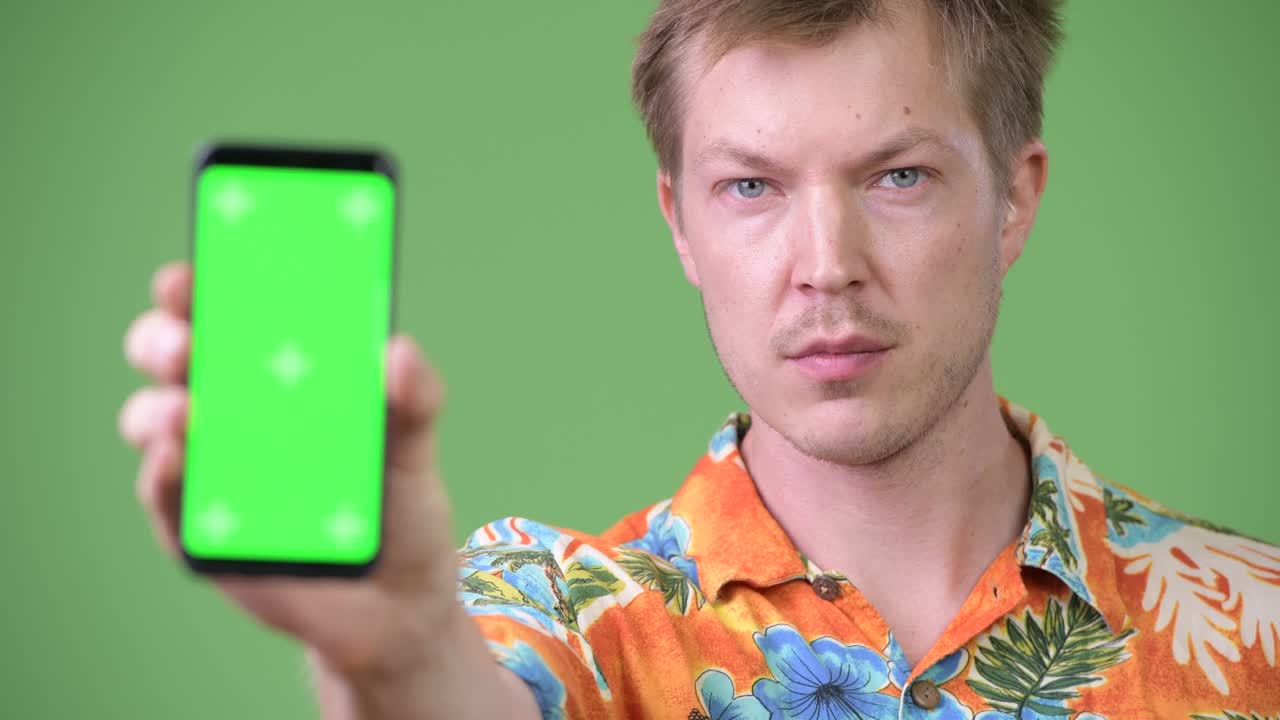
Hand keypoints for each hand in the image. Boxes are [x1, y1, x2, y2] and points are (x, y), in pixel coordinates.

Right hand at [118, 260, 459, 679]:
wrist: (397, 601)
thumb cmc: (397, 504)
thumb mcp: (414, 444)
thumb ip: (414, 398)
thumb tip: (399, 349)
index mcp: (275, 374)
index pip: (222, 313)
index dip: (196, 286)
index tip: (190, 271)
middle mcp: (230, 412)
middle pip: (171, 357)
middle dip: (164, 338)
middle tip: (187, 339)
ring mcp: (208, 469)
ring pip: (153, 421)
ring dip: (157, 407)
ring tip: (188, 410)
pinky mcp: (197, 530)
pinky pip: (163, 498)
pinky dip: (163, 475)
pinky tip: (177, 458)